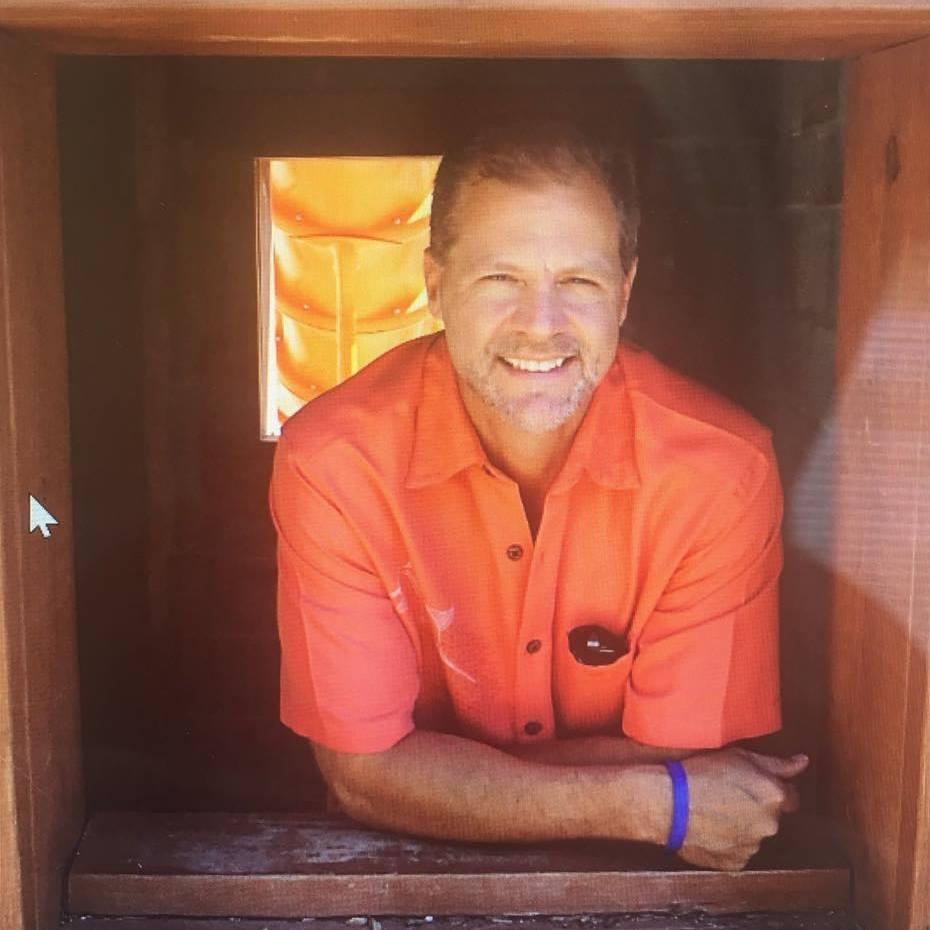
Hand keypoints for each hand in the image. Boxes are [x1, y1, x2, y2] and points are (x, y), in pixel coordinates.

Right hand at [675, 748, 807, 870]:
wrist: (670, 803)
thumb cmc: (701, 774)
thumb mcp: (739, 756)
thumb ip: (776, 763)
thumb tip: (802, 762)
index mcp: (774, 796)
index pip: (791, 796)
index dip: (772, 789)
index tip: (754, 785)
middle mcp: (770, 824)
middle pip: (771, 816)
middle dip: (756, 808)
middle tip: (728, 795)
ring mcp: (753, 846)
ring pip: (753, 834)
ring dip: (742, 825)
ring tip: (714, 810)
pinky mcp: (735, 863)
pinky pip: (737, 851)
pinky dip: (728, 842)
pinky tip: (709, 827)